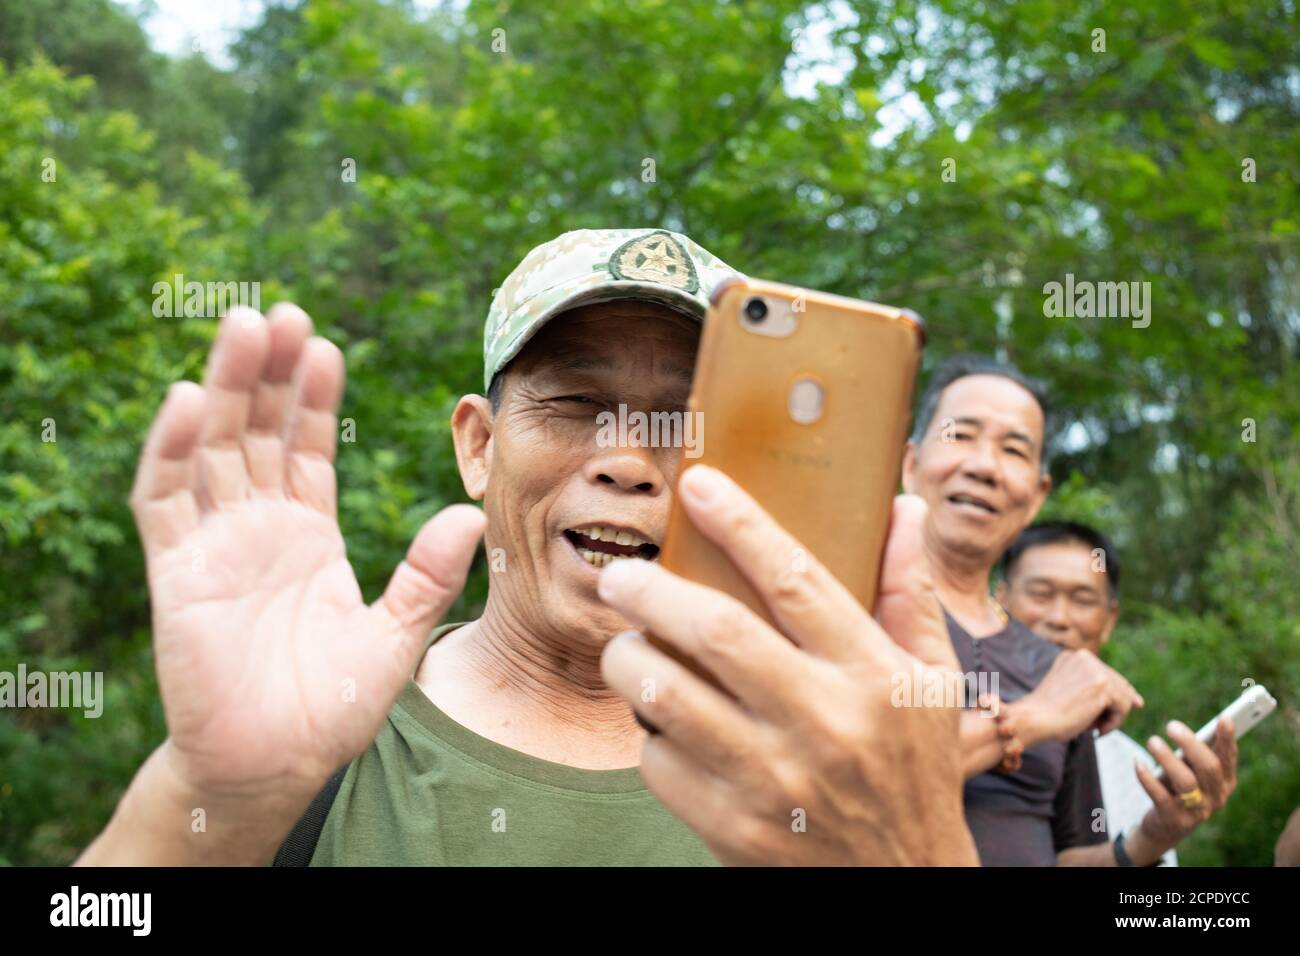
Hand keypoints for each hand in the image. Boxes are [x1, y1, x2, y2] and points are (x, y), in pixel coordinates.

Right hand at [130, 305, 483, 804]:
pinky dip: (170, 451)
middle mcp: (259, 528)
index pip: (307, 447)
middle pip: (256, 431)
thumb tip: (472, 514)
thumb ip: (427, 576)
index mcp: (309, 534)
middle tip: (281, 312)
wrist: (274, 765)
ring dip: (222, 388)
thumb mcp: (395, 635)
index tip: (327, 346)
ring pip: (212, 448)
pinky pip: (164, 502)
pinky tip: (185, 400)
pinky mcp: (177, 574)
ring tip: (243, 327)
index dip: (313, 398)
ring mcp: (214, 545)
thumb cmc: (332, 705)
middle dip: (267, 372)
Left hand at [597, 465, 976, 865]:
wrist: (901, 885)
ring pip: (666, 696)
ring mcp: (774, 780)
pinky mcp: (733, 828)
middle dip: (650, 591)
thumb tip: (902, 507)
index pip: (796, 579)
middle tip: (619, 574)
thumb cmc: (913, 769)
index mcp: (873, 674)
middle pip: (715, 632)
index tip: (697, 484)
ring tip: (626, 645)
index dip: (740, 523)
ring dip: (629, 659)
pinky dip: (645, 734)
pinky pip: (657, 762)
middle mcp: (823, 723)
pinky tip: (658, 722)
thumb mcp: (932, 681)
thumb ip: (908, 593)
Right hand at [1014, 648, 1142, 743]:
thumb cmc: (1048, 714)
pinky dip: (1114, 723)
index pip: (1106, 673)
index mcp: (1073, 656)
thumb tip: (1138, 700)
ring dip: (1114, 717)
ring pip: (1124, 695)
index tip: (1128, 707)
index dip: (1118, 692)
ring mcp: (1094, 669)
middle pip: (1118, 683)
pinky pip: (1124, 707)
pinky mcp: (1102, 685)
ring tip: (1095, 729)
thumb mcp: (1070, 693)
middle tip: (1101, 727)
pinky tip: (1097, 730)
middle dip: (1115, 707)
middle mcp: (1085, 657)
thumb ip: (1093, 690)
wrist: (1033, 719)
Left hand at [1133, 717, 1237, 854]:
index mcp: (1225, 782)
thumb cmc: (1180, 787)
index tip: (1224, 717)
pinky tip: (1138, 762)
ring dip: (1167, 759)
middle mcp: (1216, 797)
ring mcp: (1196, 811)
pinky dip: (1147, 777)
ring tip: (1152, 741)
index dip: (1228, 738)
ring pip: (1186, 781)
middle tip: (1171, 726)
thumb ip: (1194, 754)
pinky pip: (1160, 796)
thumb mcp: (1192, 771)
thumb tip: (1187, 730)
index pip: (1228, 757)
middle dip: (1190, 744)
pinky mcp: (1174, 818)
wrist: (1166, 826)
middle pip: (1208, 767)